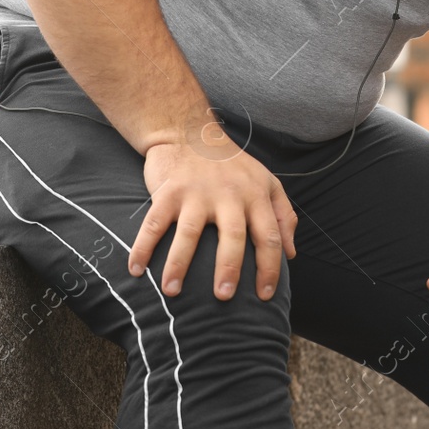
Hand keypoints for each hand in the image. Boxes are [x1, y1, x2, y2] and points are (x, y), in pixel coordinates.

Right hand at [127, 125, 296, 301]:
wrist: (188, 131)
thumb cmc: (231, 165)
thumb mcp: (266, 182)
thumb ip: (284, 215)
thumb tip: (292, 254)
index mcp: (255, 195)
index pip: (269, 235)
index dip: (270, 267)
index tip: (266, 295)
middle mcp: (228, 194)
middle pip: (232, 236)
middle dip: (229, 269)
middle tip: (223, 297)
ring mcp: (196, 192)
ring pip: (190, 233)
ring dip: (178, 265)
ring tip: (171, 292)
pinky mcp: (168, 191)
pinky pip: (154, 223)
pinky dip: (143, 247)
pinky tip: (136, 270)